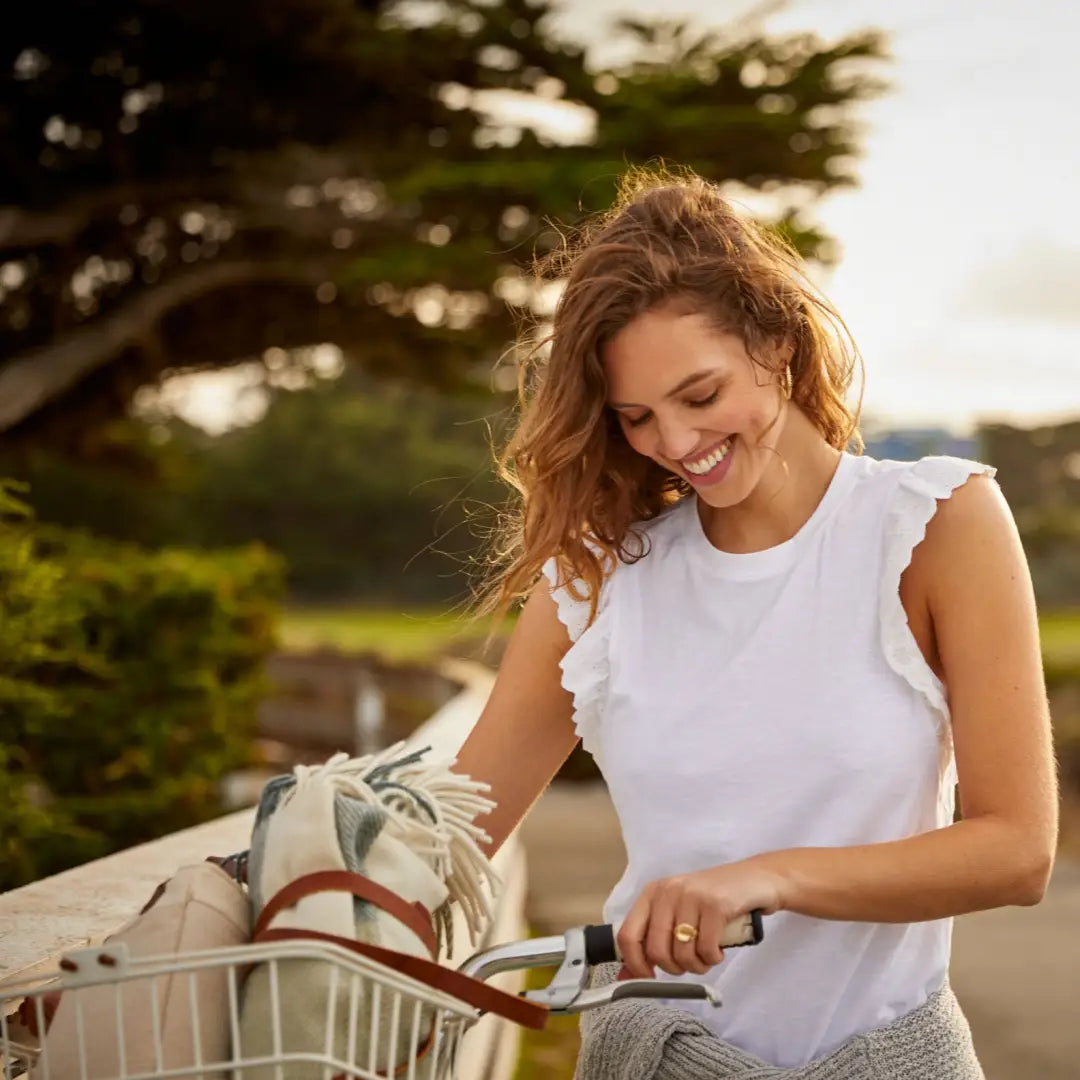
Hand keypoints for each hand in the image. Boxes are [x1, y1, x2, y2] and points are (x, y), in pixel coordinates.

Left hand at [616, 855, 785, 977]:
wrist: (755, 879)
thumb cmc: (713, 900)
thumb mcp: (679, 913)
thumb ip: (654, 940)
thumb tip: (626, 978)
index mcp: (652, 893)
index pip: (627, 935)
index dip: (635, 964)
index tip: (649, 978)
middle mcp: (668, 891)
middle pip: (656, 951)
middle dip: (674, 968)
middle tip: (690, 963)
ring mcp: (691, 896)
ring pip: (682, 954)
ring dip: (697, 966)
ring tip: (707, 954)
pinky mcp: (715, 904)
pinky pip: (706, 950)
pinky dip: (713, 958)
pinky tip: (719, 949)